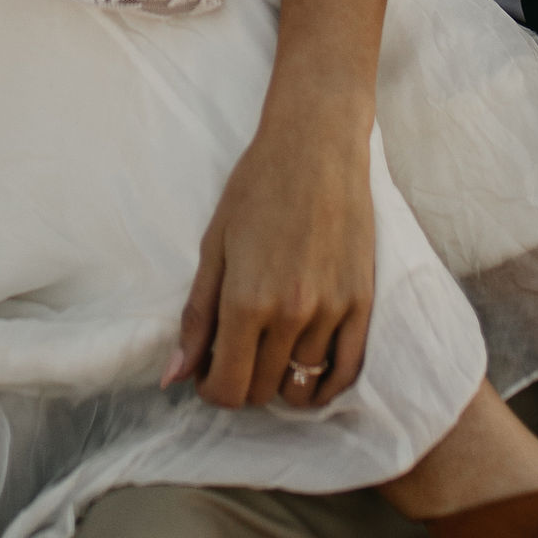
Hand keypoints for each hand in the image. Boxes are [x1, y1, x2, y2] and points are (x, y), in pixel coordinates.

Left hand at [164, 104, 377, 411]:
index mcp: (245, 301)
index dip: (212, 390)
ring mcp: (332, 311)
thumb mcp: (214, 247)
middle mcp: (291, 314)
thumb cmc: (257, 188)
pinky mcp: (362, 303)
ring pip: (301, 386)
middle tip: (236, 352)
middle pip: (262, 391)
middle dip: (241, 382)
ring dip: (279, 380)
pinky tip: (307, 371)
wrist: (317, 147)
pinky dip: (323, 384)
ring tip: (269, 350)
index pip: (228, 388)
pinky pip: (346, 372)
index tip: (208, 372)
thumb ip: (196, 317)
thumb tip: (175, 378)